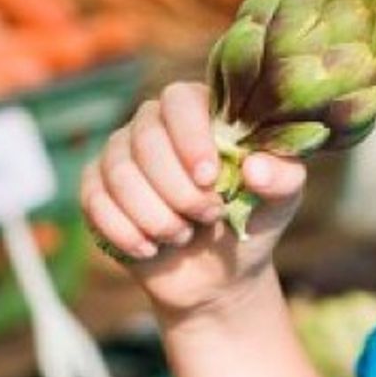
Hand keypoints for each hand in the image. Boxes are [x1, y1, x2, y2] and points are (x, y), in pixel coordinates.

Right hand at [80, 81, 306, 318]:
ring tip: (182, 234)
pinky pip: (94, 200)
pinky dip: (125, 232)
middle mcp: (155, 124)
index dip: (190, 136)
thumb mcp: (280, 202)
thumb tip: (254, 169)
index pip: (179, 100)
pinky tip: (151, 249)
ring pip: (118, 172)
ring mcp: (121, 154)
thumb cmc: (249, 222)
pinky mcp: (96, 188)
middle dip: (177, 189)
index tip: (209, 177)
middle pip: (146, 138)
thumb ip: (281, 179)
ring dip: (154, 215)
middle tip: (208, 216)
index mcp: (200, 112)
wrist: (217, 276)